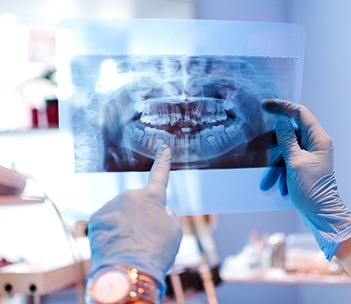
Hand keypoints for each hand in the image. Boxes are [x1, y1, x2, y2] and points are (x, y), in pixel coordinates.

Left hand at [87, 145, 182, 298]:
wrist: (128, 270)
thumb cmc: (156, 252)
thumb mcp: (174, 233)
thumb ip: (167, 217)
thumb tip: (161, 213)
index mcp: (152, 197)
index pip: (160, 175)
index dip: (163, 162)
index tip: (163, 148)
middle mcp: (130, 196)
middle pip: (136, 204)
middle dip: (139, 216)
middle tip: (143, 238)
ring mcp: (111, 205)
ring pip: (120, 213)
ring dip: (124, 225)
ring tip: (129, 245)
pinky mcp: (95, 218)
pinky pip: (106, 222)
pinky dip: (111, 232)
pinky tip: (116, 246)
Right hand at [259, 99, 350, 259]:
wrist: (321, 215)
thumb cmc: (311, 189)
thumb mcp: (294, 162)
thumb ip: (286, 139)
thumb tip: (281, 121)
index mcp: (318, 139)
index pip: (299, 113)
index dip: (282, 106)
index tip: (264, 105)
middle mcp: (316, 144)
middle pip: (289, 134)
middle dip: (272, 146)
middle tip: (255, 149)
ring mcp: (310, 155)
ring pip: (286, 151)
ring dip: (275, 166)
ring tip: (266, 183)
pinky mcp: (305, 166)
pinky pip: (288, 162)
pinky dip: (280, 173)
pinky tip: (277, 187)